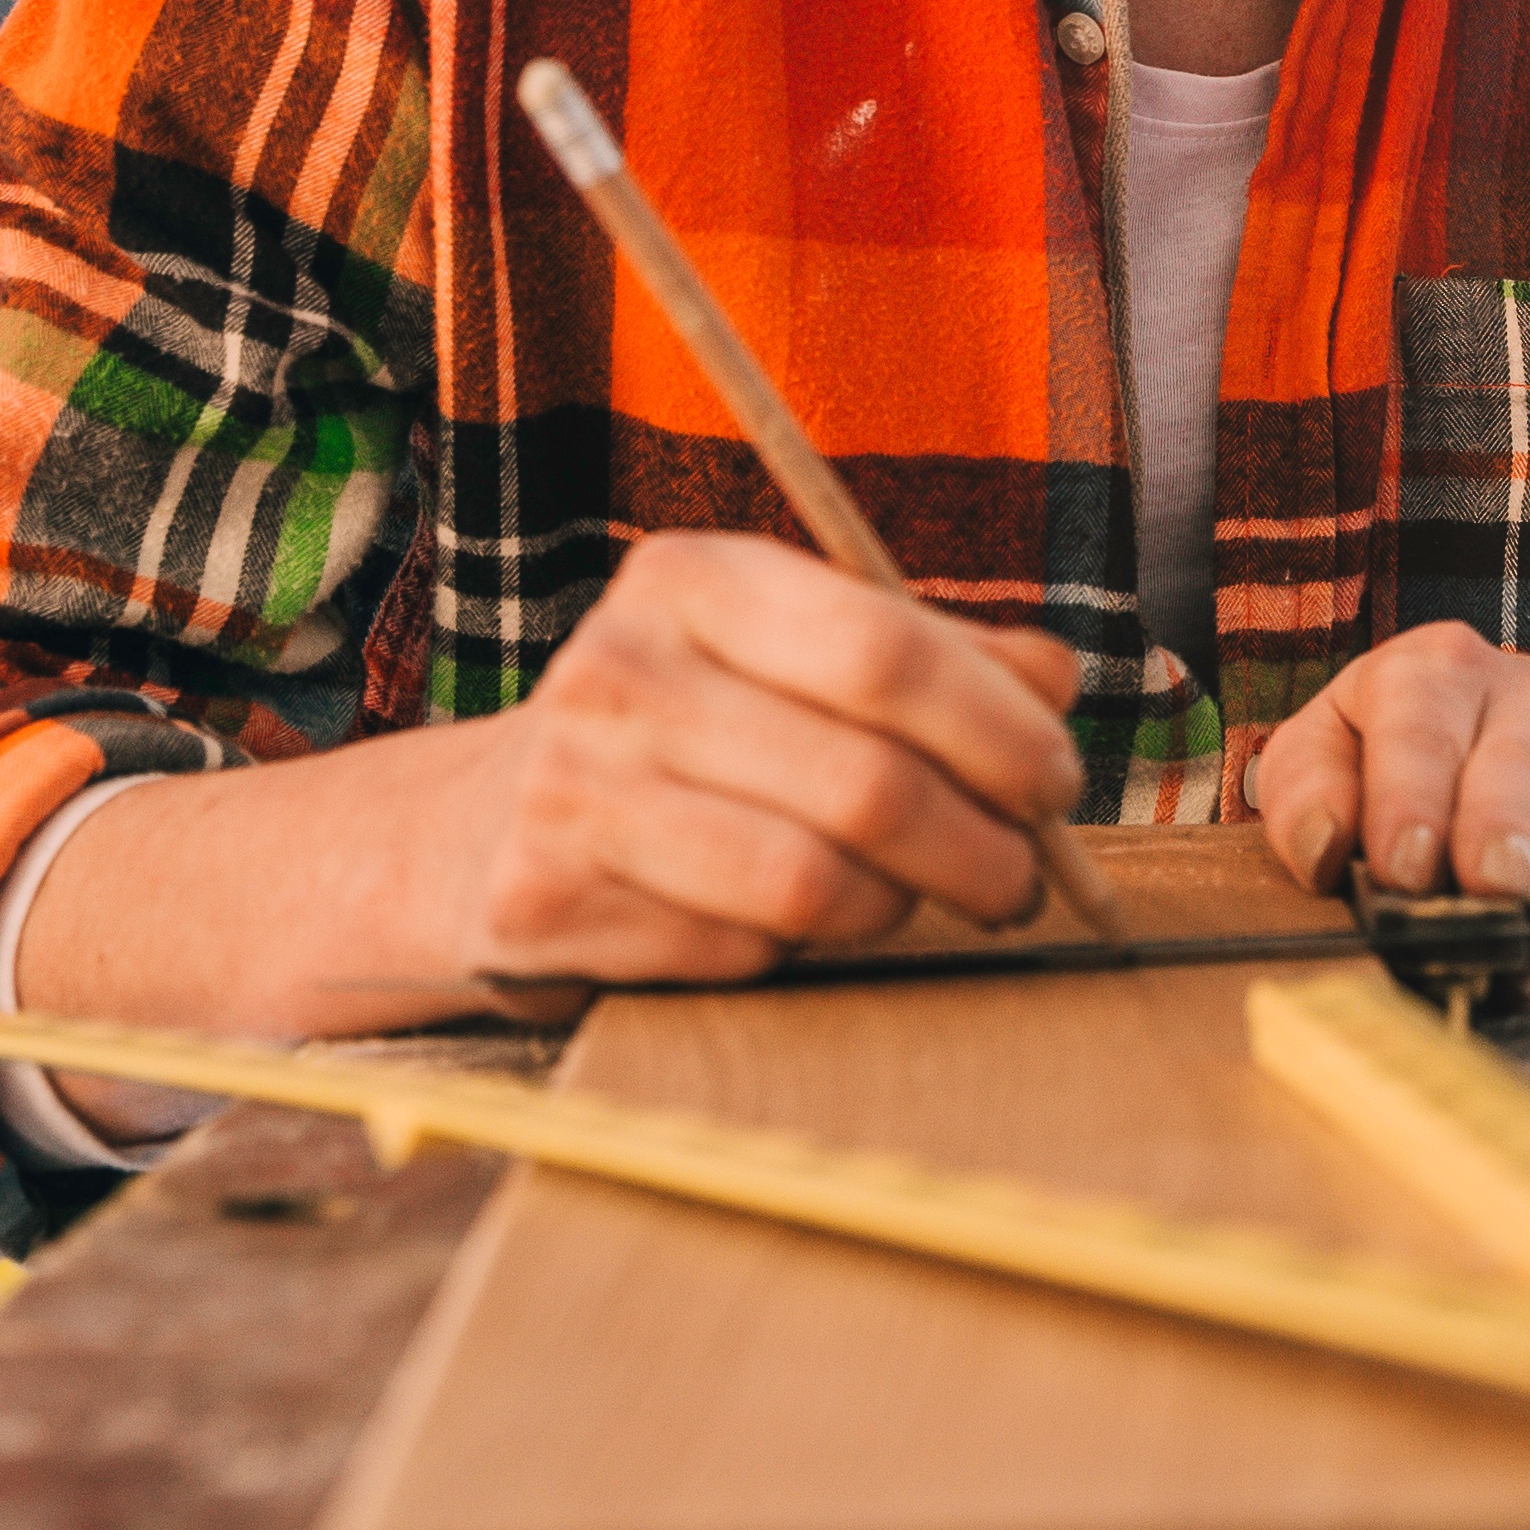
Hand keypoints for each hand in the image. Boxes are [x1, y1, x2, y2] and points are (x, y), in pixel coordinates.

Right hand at [429, 531, 1085, 984]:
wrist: (471, 830)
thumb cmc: (684, 729)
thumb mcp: (789, 654)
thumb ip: (935, 656)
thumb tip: (1059, 682)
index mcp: (693, 578)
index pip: (885, 651)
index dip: (999, 729)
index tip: (1058, 779)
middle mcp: (621, 670)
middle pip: (867, 782)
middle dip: (982, 845)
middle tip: (1024, 876)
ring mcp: (573, 790)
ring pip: (814, 883)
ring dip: (905, 907)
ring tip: (927, 899)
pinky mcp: (546, 903)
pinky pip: (741, 951)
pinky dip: (801, 951)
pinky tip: (795, 924)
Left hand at [1252, 623, 1529, 1011]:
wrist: (1517, 730)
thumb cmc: (1394, 750)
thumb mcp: (1331, 742)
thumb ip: (1308, 789)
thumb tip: (1323, 850)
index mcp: (1435, 673)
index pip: (1420, 733)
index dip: (1409, 800)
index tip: (1400, 866)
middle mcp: (1529, 707)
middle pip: (1520, 768)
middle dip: (1501, 825)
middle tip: (1486, 880)